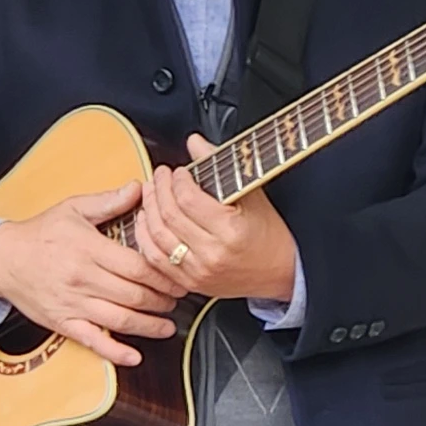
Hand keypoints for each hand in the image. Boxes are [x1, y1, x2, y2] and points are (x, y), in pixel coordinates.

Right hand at [0, 182, 183, 366]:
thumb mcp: (73, 208)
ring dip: (149, 325)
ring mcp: (73, 304)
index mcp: (89, 249)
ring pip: (120, 320)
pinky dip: (115, 352)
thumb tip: (140, 189)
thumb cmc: (40, 233)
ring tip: (168, 325)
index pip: (137, 266)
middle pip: (134, 295)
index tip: (177, 274)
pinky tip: (134, 356)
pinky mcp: (64, 323)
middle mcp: (83, 279)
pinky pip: (92, 342)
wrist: (2, 258)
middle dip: (163, 300)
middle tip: (178, 298)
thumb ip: (109, 201)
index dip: (163, 274)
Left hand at [135, 134, 296, 302]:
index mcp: (230, 230)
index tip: (178, 171)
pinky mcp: (190, 283)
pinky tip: (146, 221)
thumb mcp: (251, 194)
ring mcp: (199, 272)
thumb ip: (219, 165)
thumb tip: (195, 142)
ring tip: (150, 194)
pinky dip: (145, 238)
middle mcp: (212, 253)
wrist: (280, 272)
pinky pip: (156, 260)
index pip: (188, 199)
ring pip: (157, 237)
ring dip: (148, 210)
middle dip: (159, 189)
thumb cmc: (269, 233)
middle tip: (159, 175)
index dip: (177, 180)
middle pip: (169, 216)